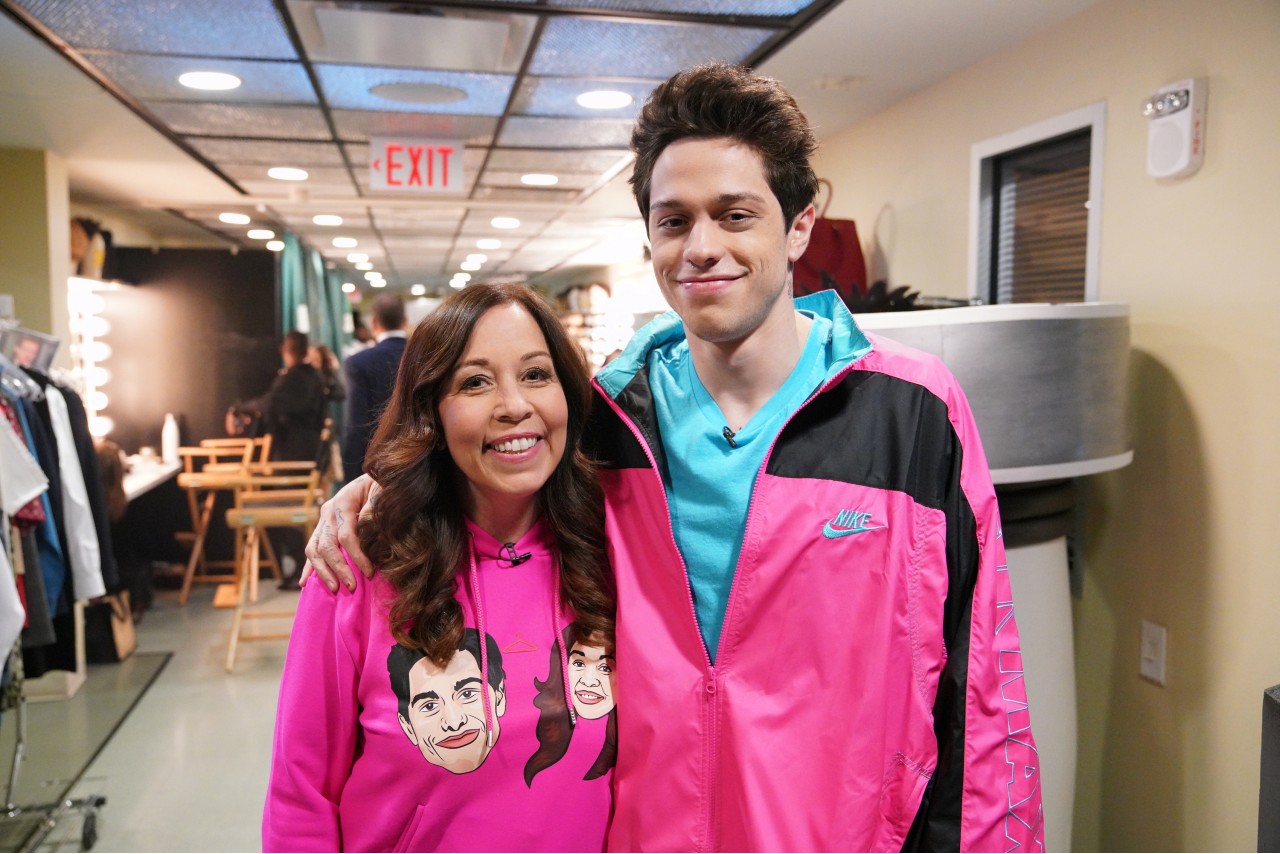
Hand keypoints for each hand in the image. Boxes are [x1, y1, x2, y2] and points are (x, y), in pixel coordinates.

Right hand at [302, 474, 378, 591]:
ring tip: (334, 588)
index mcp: (342, 503)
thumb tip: (370, 533)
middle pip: (327, 546)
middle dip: (338, 568)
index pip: (346, 535)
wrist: (372, 478)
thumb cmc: (380, 486)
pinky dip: (308, 568)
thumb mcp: (381, 492)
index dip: (357, 556)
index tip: (369, 572)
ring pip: (314, 550)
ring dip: (322, 571)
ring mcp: (322, 522)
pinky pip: (311, 550)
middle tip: (351, 586)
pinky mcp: (321, 530)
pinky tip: (304, 584)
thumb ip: (374, 510)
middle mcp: (327, 513)